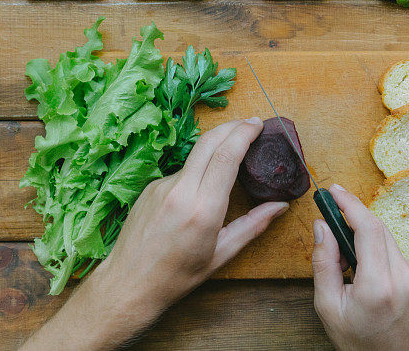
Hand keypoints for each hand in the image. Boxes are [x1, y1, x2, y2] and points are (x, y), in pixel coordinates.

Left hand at [23, 118, 288, 350]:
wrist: (128, 283)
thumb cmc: (177, 276)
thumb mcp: (221, 255)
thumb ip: (253, 225)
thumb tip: (280, 205)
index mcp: (202, 210)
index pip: (226, 157)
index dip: (244, 134)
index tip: (258, 125)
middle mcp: (180, 191)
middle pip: (209, 142)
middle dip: (232, 127)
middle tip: (251, 124)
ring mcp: (161, 186)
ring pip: (194, 157)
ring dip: (215, 148)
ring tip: (232, 153)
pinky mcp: (150, 187)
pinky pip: (180, 172)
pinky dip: (197, 170)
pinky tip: (202, 185)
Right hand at [312, 184, 408, 350]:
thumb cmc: (360, 344)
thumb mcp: (329, 307)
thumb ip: (323, 262)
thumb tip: (322, 226)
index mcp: (379, 285)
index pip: (368, 228)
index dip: (349, 204)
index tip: (333, 190)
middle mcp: (405, 277)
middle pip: (378, 229)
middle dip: (353, 219)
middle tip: (330, 218)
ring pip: (387, 240)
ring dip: (365, 240)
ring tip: (347, 265)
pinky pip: (396, 254)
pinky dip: (379, 255)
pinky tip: (368, 276)